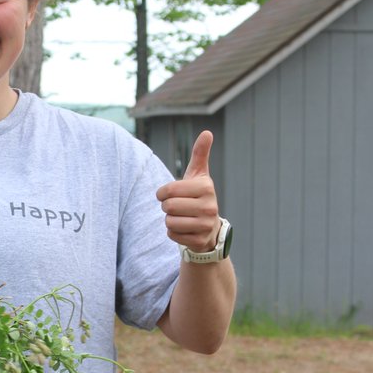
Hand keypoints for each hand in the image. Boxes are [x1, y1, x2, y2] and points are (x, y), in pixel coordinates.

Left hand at [156, 130, 220, 253]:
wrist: (209, 228)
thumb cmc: (198, 197)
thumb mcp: (199, 175)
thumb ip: (200, 154)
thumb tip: (207, 132)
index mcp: (206, 187)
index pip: (169, 190)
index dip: (162, 193)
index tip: (169, 194)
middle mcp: (209, 206)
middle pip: (168, 207)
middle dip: (167, 207)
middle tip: (177, 207)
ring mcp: (206, 225)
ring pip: (169, 221)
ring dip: (169, 220)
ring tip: (181, 217)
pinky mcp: (200, 241)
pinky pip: (172, 234)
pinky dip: (173, 232)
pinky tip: (184, 228)